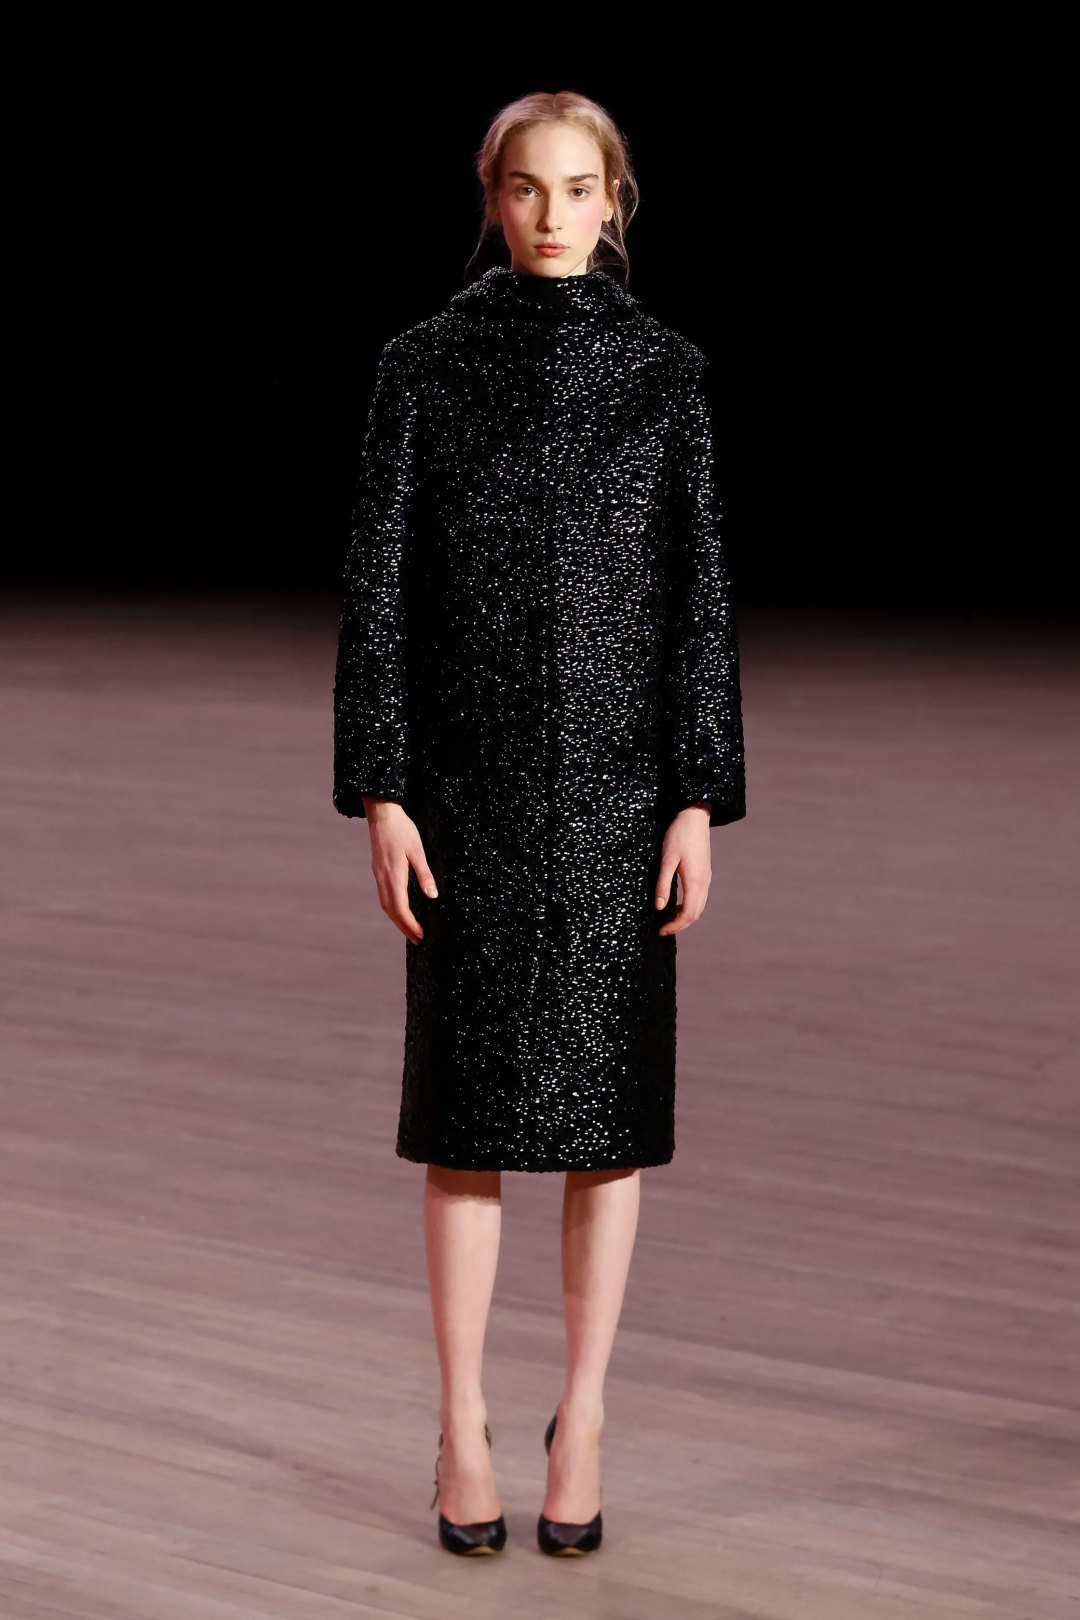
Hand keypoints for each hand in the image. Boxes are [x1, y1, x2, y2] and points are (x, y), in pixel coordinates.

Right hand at [363, 799, 437, 943]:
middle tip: (417, 940)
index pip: (401, 909)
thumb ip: (424, 874)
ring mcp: (379, 875)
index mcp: (394, 876)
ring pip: (386, 905)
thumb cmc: (402, 829)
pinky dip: (392, 908)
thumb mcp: (418, 850)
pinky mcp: (378, 870)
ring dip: (397, 920)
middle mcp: (383, 878)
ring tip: (409, 930)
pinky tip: (399, 909)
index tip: (421, 936)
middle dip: (404, 928)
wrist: (382, 814)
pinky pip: (384, 896)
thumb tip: (432, 896)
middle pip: (392, 911)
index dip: (410, 925)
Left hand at [655, 803, 710, 935]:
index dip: (674, 926)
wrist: (694, 816)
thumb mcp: (666, 860)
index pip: (687, 914)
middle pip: (695, 914)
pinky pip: (699, 897)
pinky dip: (689, 906)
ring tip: (667, 919)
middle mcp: (704, 882)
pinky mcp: (704, 872)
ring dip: (685, 916)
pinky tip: (676, 903)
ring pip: (699, 906)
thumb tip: (659, 907)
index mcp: (695, 881)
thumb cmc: (678, 836)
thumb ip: (663, 885)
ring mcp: (706, 877)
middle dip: (680, 925)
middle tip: (663, 929)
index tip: (660, 931)